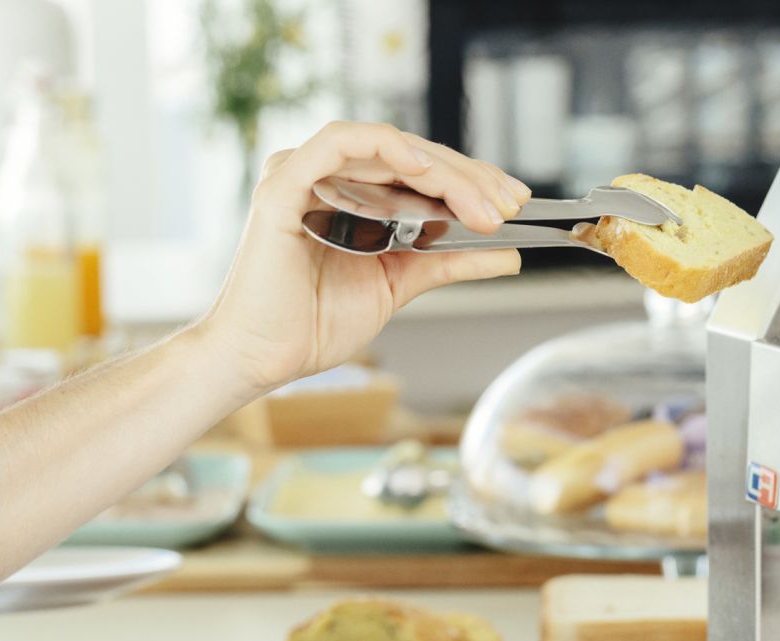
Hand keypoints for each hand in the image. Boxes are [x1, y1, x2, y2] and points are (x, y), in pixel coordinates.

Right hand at [199, 121, 530, 396]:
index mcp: (352, 194)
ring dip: (442, 171)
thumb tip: (510, 255)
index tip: (515, 201)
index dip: (472, 179)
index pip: (422, 170)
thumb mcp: (401, 284)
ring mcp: (303, 175)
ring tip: (482, 204)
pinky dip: (384, 147)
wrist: (264, 358)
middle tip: (509, 206)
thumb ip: (449, 262)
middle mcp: (327, 176)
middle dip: (469, 177)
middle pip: (412, 156)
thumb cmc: (315, 322)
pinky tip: (423, 167)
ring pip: (387, 148)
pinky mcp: (284, 186)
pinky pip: (336, 143)